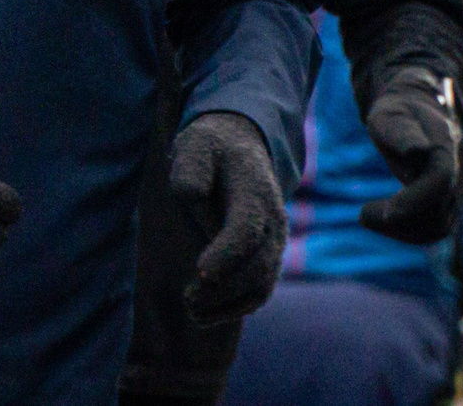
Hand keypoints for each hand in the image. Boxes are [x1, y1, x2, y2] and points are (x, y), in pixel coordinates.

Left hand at [169, 111, 286, 322]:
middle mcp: (273, 220)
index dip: (227, 254)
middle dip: (223, 287)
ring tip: (192, 311)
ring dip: (228, 303)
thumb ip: (190, 172)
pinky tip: (204, 316)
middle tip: (187, 299)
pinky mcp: (267, 257)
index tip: (200, 273)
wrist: (238, 146)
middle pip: (257, 264)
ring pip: (261, 283)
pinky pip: (259, 290)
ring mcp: (274, 241)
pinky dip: (236, 308)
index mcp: (255, 191)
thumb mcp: (193, 146)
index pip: (248, 230)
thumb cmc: (210, 149)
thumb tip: (192, 198)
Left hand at [357, 70, 462, 243]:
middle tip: (363, 214)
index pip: (440, 181)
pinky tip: (383, 221)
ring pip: (440, 227)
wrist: (416, 111)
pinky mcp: (449, 202)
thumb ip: (402, 133)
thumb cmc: (397, 112)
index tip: (386, 211)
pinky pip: (436, 228)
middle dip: (401, 220)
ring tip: (368, 217)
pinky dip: (410, 232)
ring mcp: (458, 189)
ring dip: (403, 231)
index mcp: (446, 146)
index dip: (414, 200)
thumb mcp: (391, 115)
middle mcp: (459, 171)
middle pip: (439, 212)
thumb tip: (417, 151)